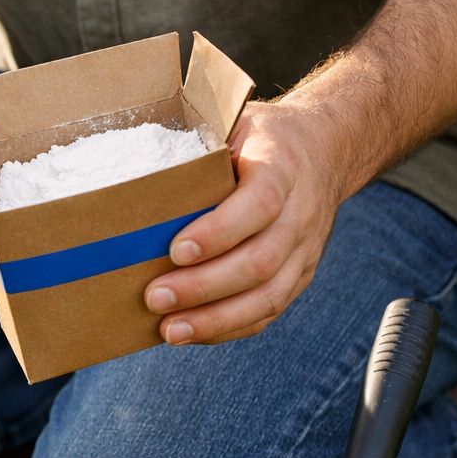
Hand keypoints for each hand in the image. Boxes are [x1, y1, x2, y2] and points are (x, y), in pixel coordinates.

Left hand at [143, 100, 349, 343]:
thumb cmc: (260, 138)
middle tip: (155, 297)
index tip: (176, 251)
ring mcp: (306, 248)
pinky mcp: (301, 274)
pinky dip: (230, 328)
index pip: (260, 204)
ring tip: (169, 331)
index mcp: (282, 166)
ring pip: (268, 295)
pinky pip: (270, 310)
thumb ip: (197, 147)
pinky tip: (193, 333)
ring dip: (215, 319)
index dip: (219, 232)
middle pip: (260, 261)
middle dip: (203, 286)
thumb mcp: (233, 124)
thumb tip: (131, 171)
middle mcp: (301, 212)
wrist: (325, 147)